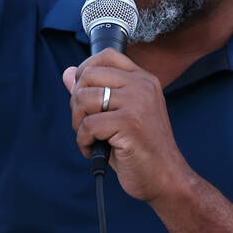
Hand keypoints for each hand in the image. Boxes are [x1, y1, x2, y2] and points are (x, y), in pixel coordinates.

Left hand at [62, 49, 191, 201]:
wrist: (165, 177)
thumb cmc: (140, 148)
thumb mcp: (116, 115)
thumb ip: (93, 92)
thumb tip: (67, 73)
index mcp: (143, 80)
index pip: (107, 55)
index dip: (85, 70)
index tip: (81, 93)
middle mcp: (142, 86)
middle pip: (89, 75)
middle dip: (76, 101)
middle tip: (84, 123)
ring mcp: (138, 103)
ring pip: (85, 99)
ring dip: (78, 123)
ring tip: (90, 138)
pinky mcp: (130, 123)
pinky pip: (88, 125)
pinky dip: (83, 141)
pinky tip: (93, 150)